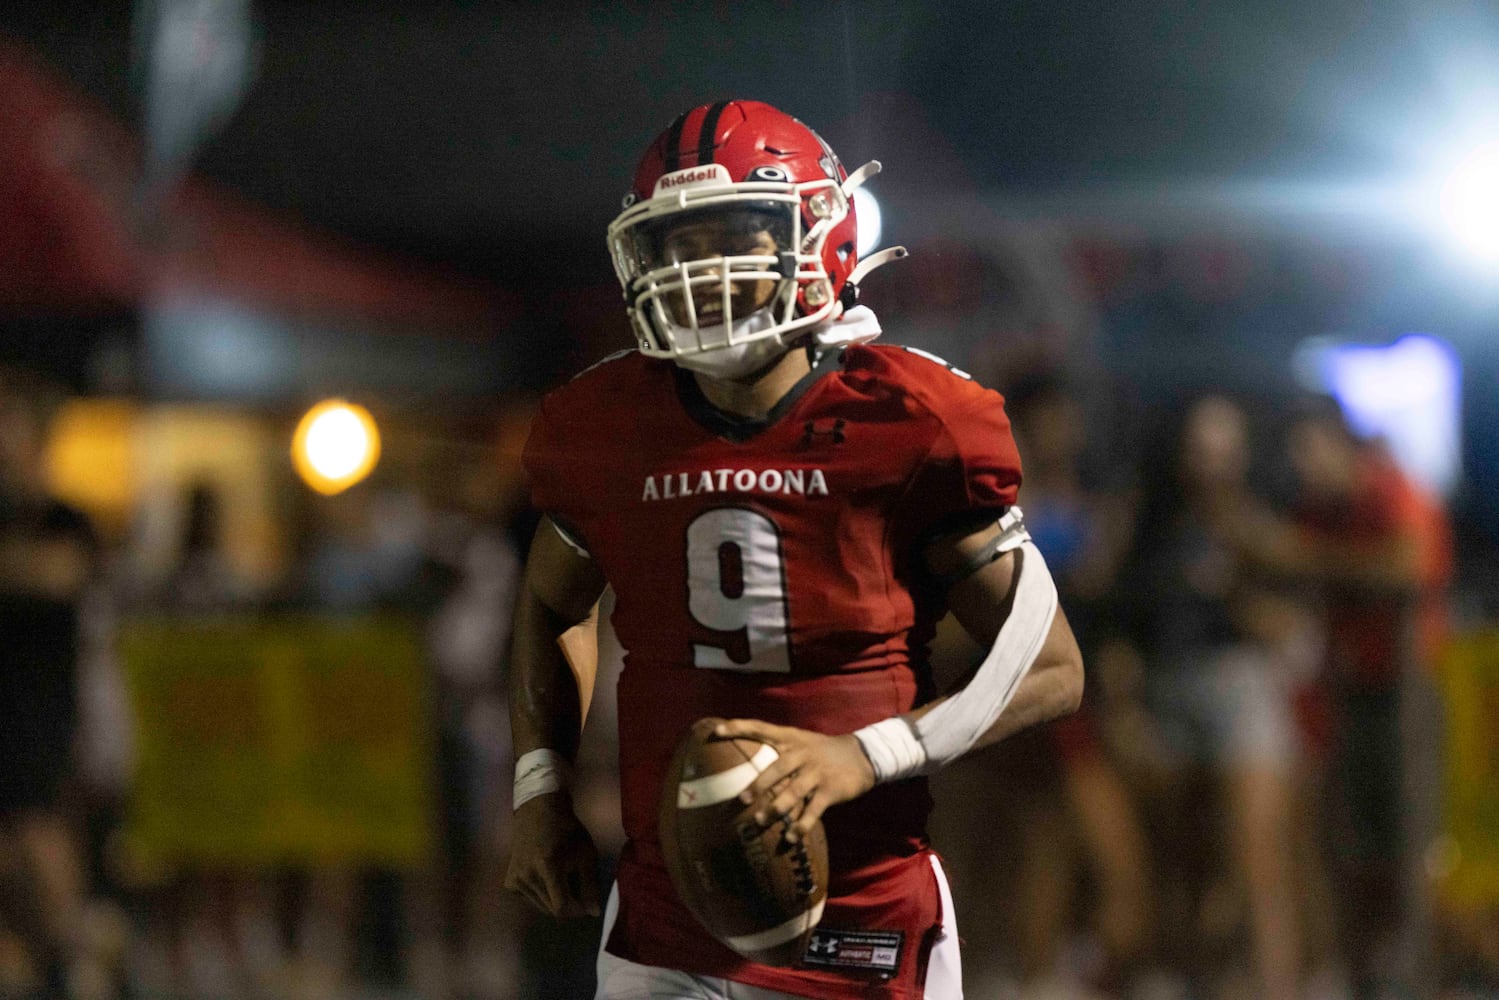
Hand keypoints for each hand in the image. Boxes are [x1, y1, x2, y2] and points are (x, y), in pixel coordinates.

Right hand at [504, 795, 600, 918]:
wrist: (538, 812)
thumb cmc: (567, 830)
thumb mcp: (586, 854)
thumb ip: (590, 885)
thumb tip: (593, 913)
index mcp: (547, 866)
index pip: (561, 908)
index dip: (577, 910)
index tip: (587, 903)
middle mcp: (526, 875)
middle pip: (551, 910)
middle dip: (568, 904)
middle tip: (576, 886)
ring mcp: (515, 879)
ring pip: (541, 907)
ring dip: (555, 900)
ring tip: (562, 879)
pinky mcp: (509, 882)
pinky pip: (530, 900)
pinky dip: (542, 895)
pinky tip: (545, 877)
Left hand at [712, 719, 875, 844]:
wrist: (863, 755)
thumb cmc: (821, 752)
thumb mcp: (800, 743)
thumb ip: (777, 755)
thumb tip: (745, 771)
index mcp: (790, 738)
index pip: (761, 728)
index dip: (739, 728)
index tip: (717, 730)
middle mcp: (802, 753)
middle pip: (777, 767)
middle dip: (759, 783)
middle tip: (741, 799)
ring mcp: (817, 772)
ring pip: (794, 791)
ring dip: (776, 807)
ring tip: (760, 821)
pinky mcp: (831, 790)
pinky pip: (813, 810)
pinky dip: (802, 824)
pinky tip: (791, 837)